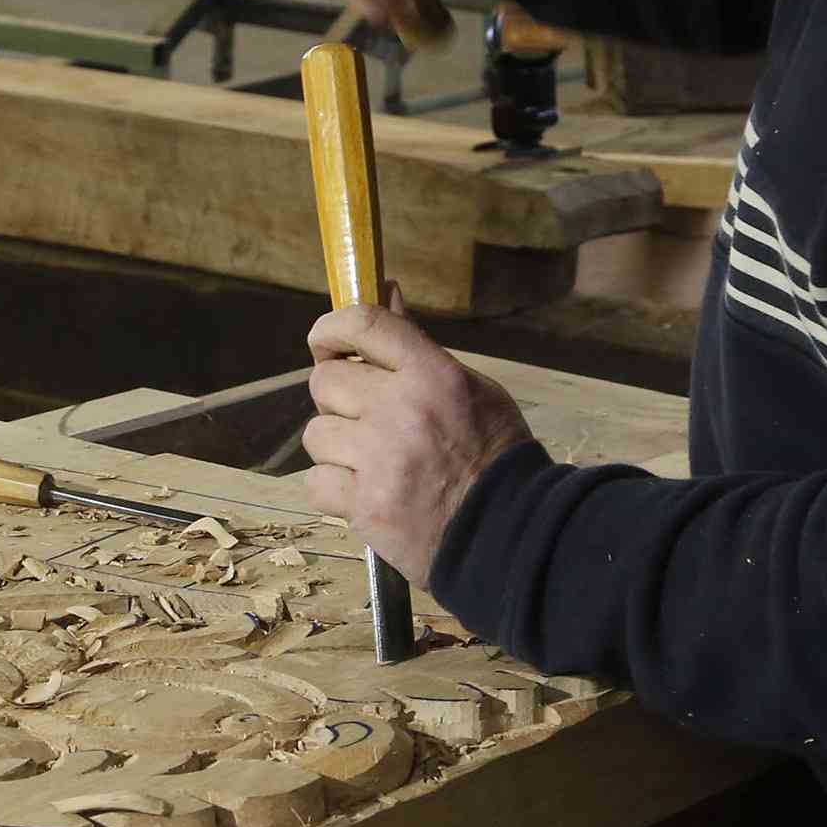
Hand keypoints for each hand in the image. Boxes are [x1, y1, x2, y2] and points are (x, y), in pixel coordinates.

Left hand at [301, 302, 535, 585]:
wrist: (510, 533)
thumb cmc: (495, 457)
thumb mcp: (471, 389)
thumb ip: (418, 348)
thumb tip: (387, 293)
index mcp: (432, 375)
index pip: (362, 324)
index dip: (331, 327)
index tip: (326, 340)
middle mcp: (401, 410)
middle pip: (325, 381)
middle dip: (337, 397)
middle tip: (362, 416)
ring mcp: (380, 460)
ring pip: (317, 434)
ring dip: (336, 446)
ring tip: (371, 461)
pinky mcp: (364, 506)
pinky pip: (316, 482)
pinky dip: (335, 489)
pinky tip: (366, 492)